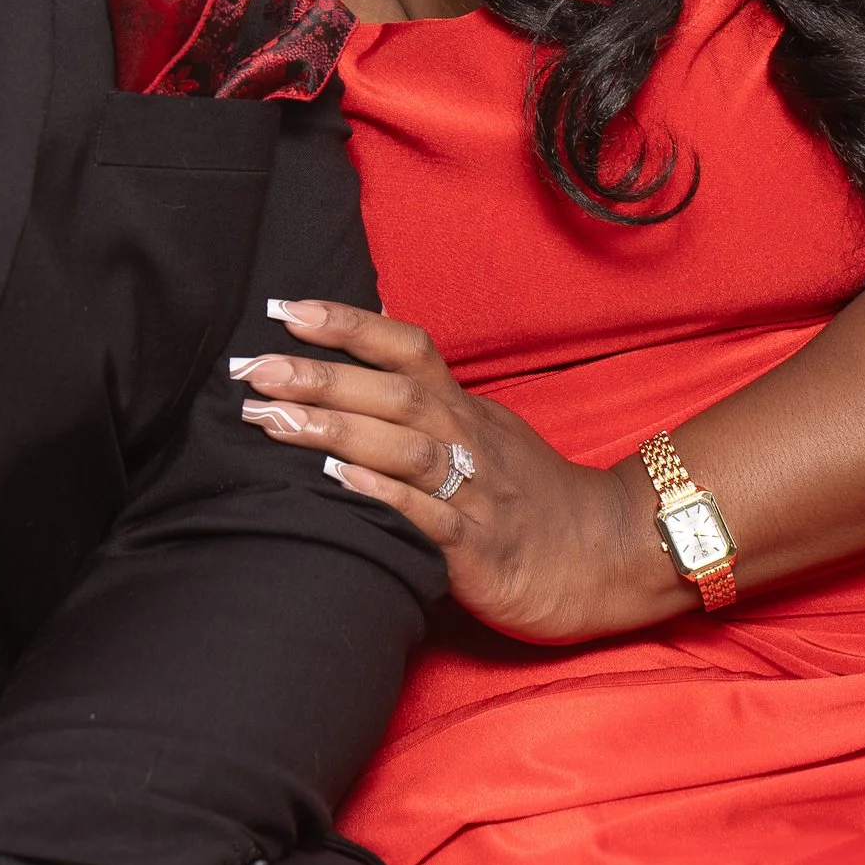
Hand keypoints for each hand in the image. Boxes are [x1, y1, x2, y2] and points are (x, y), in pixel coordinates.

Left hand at [234, 299, 683, 643]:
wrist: (613, 553)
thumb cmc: (531, 495)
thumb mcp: (484, 430)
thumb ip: (427, 398)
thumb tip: (364, 350)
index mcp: (464, 409)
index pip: (405, 347)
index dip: (348, 324)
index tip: (285, 310)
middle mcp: (467, 440)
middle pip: (392, 393)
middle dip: (319, 376)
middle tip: (251, 368)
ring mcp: (476, 493)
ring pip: (404, 448)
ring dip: (336, 430)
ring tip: (272, 421)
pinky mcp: (482, 551)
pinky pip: (431, 519)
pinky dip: (385, 499)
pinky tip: (338, 486)